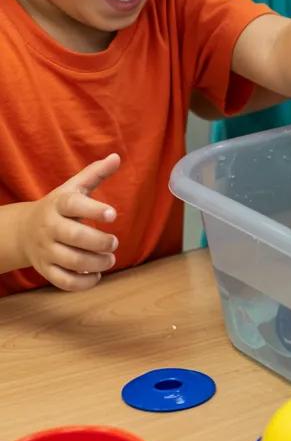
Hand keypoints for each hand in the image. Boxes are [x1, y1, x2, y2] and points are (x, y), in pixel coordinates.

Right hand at [16, 154, 120, 291]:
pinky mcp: (45, 269)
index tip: (113, 215)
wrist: (24, 231)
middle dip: (99, 242)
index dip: (94, 210)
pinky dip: (82, 283)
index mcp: (58, 205)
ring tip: (110, 259)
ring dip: (95, 263)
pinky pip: (62, 281)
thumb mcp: (73, 188)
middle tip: (114, 242)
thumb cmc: (59, 207)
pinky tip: (96, 276)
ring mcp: (46, 250)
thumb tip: (117, 157)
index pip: (73, 205)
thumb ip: (95, 174)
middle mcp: (50, 228)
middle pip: (74, 237)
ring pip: (70, 261)